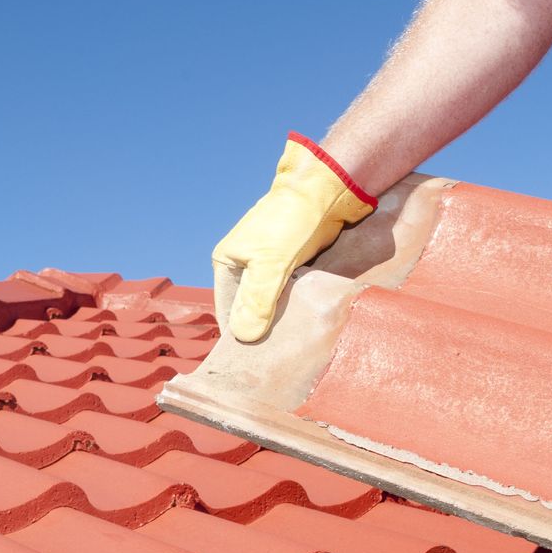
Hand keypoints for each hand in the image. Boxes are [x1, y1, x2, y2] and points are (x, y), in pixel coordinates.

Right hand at [212, 133, 376, 341]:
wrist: (325, 192)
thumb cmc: (292, 221)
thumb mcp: (271, 263)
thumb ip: (257, 300)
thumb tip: (243, 337)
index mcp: (227, 262)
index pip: (226, 310)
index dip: (238, 335)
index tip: (254, 361)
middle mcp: (243, 266)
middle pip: (246, 309)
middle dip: (258, 331)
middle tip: (275, 357)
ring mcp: (266, 267)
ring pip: (268, 305)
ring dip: (277, 323)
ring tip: (288, 347)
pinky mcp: (289, 266)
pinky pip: (285, 296)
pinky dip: (291, 310)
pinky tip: (301, 326)